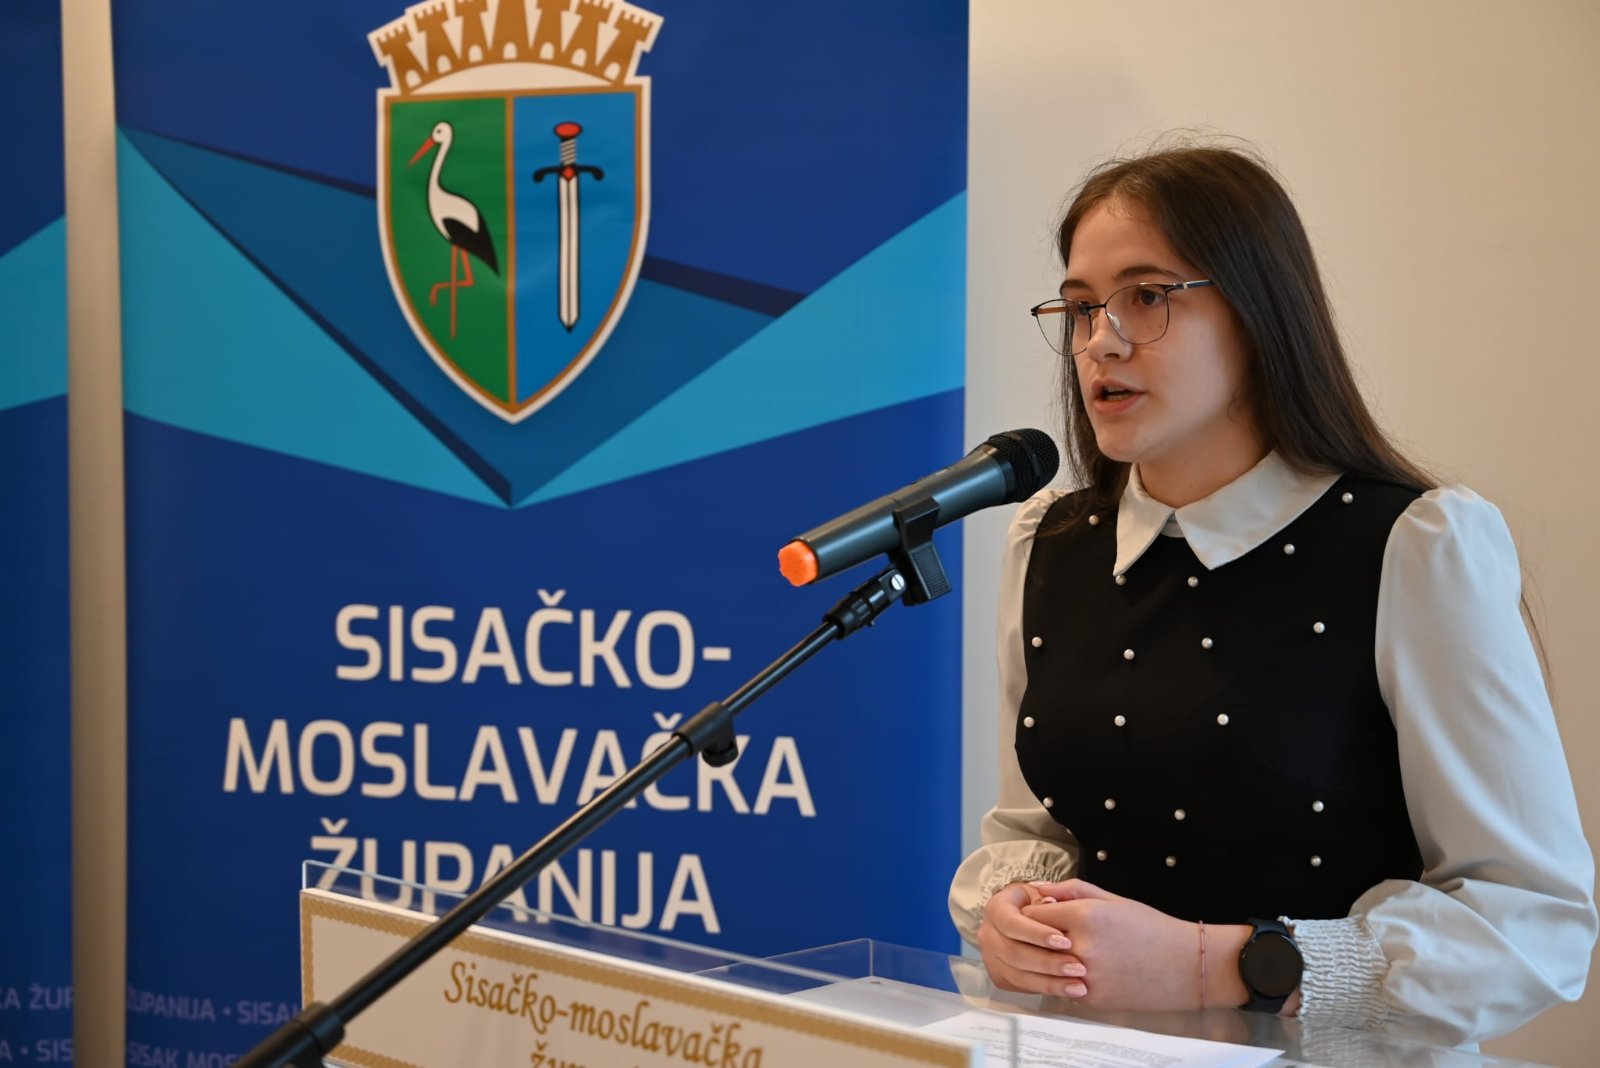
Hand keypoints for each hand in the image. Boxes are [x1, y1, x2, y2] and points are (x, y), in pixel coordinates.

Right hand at [977, 882, 1087, 997]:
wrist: (1026, 921)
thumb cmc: (1037, 904)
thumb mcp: (1044, 892)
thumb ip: (1050, 895)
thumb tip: (1050, 902)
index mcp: (996, 909)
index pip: (1012, 923)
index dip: (1037, 934)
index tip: (1066, 941)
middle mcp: (988, 934)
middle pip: (1014, 953)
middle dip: (1048, 962)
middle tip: (1077, 968)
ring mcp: (991, 958)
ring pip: (1018, 975)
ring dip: (1050, 982)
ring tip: (1078, 986)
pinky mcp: (1000, 976)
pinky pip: (1022, 987)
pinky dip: (1046, 989)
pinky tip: (1068, 990)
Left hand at [1022, 879, 1207, 1011]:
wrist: (1185, 967)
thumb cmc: (1151, 929)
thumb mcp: (1112, 900)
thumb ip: (1071, 891)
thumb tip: (1038, 888)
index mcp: (1085, 916)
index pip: (1033, 914)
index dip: (1036, 912)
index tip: (1045, 914)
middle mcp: (1081, 947)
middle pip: (1035, 941)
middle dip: (1040, 936)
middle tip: (1060, 934)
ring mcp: (1085, 976)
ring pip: (1047, 966)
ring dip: (1053, 959)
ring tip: (1078, 951)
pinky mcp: (1091, 998)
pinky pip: (1065, 985)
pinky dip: (1072, 978)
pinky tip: (1095, 970)